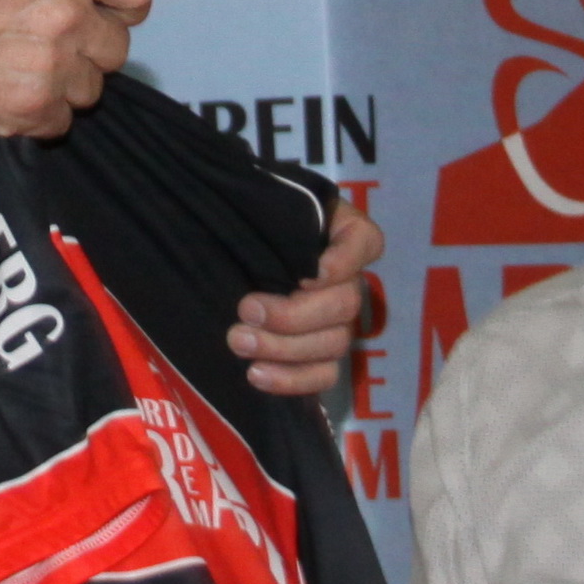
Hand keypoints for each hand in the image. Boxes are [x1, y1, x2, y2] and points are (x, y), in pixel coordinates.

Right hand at [0, 0, 154, 137]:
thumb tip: (92, 1)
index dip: (122, 3)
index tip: (105, 11)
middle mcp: (64, 14)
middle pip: (118, 46)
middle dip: (88, 46)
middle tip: (42, 41)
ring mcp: (50, 68)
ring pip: (92, 89)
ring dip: (64, 83)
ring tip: (15, 66)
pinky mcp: (29, 113)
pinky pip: (62, 121)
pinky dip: (40, 113)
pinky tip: (4, 91)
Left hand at [227, 200, 382, 398]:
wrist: (220, 251)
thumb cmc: (241, 219)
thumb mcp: (254, 203)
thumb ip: (265, 208)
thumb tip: (261, 227)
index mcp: (338, 233)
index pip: (363, 241)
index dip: (344, 260)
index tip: (311, 272)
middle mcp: (345, 277)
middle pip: (345, 304)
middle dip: (293, 314)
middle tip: (246, 310)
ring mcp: (335, 319)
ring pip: (333, 343)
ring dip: (285, 349)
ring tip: (239, 342)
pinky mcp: (318, 354)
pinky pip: (324, 375)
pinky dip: (293, 380)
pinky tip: (256, 374)